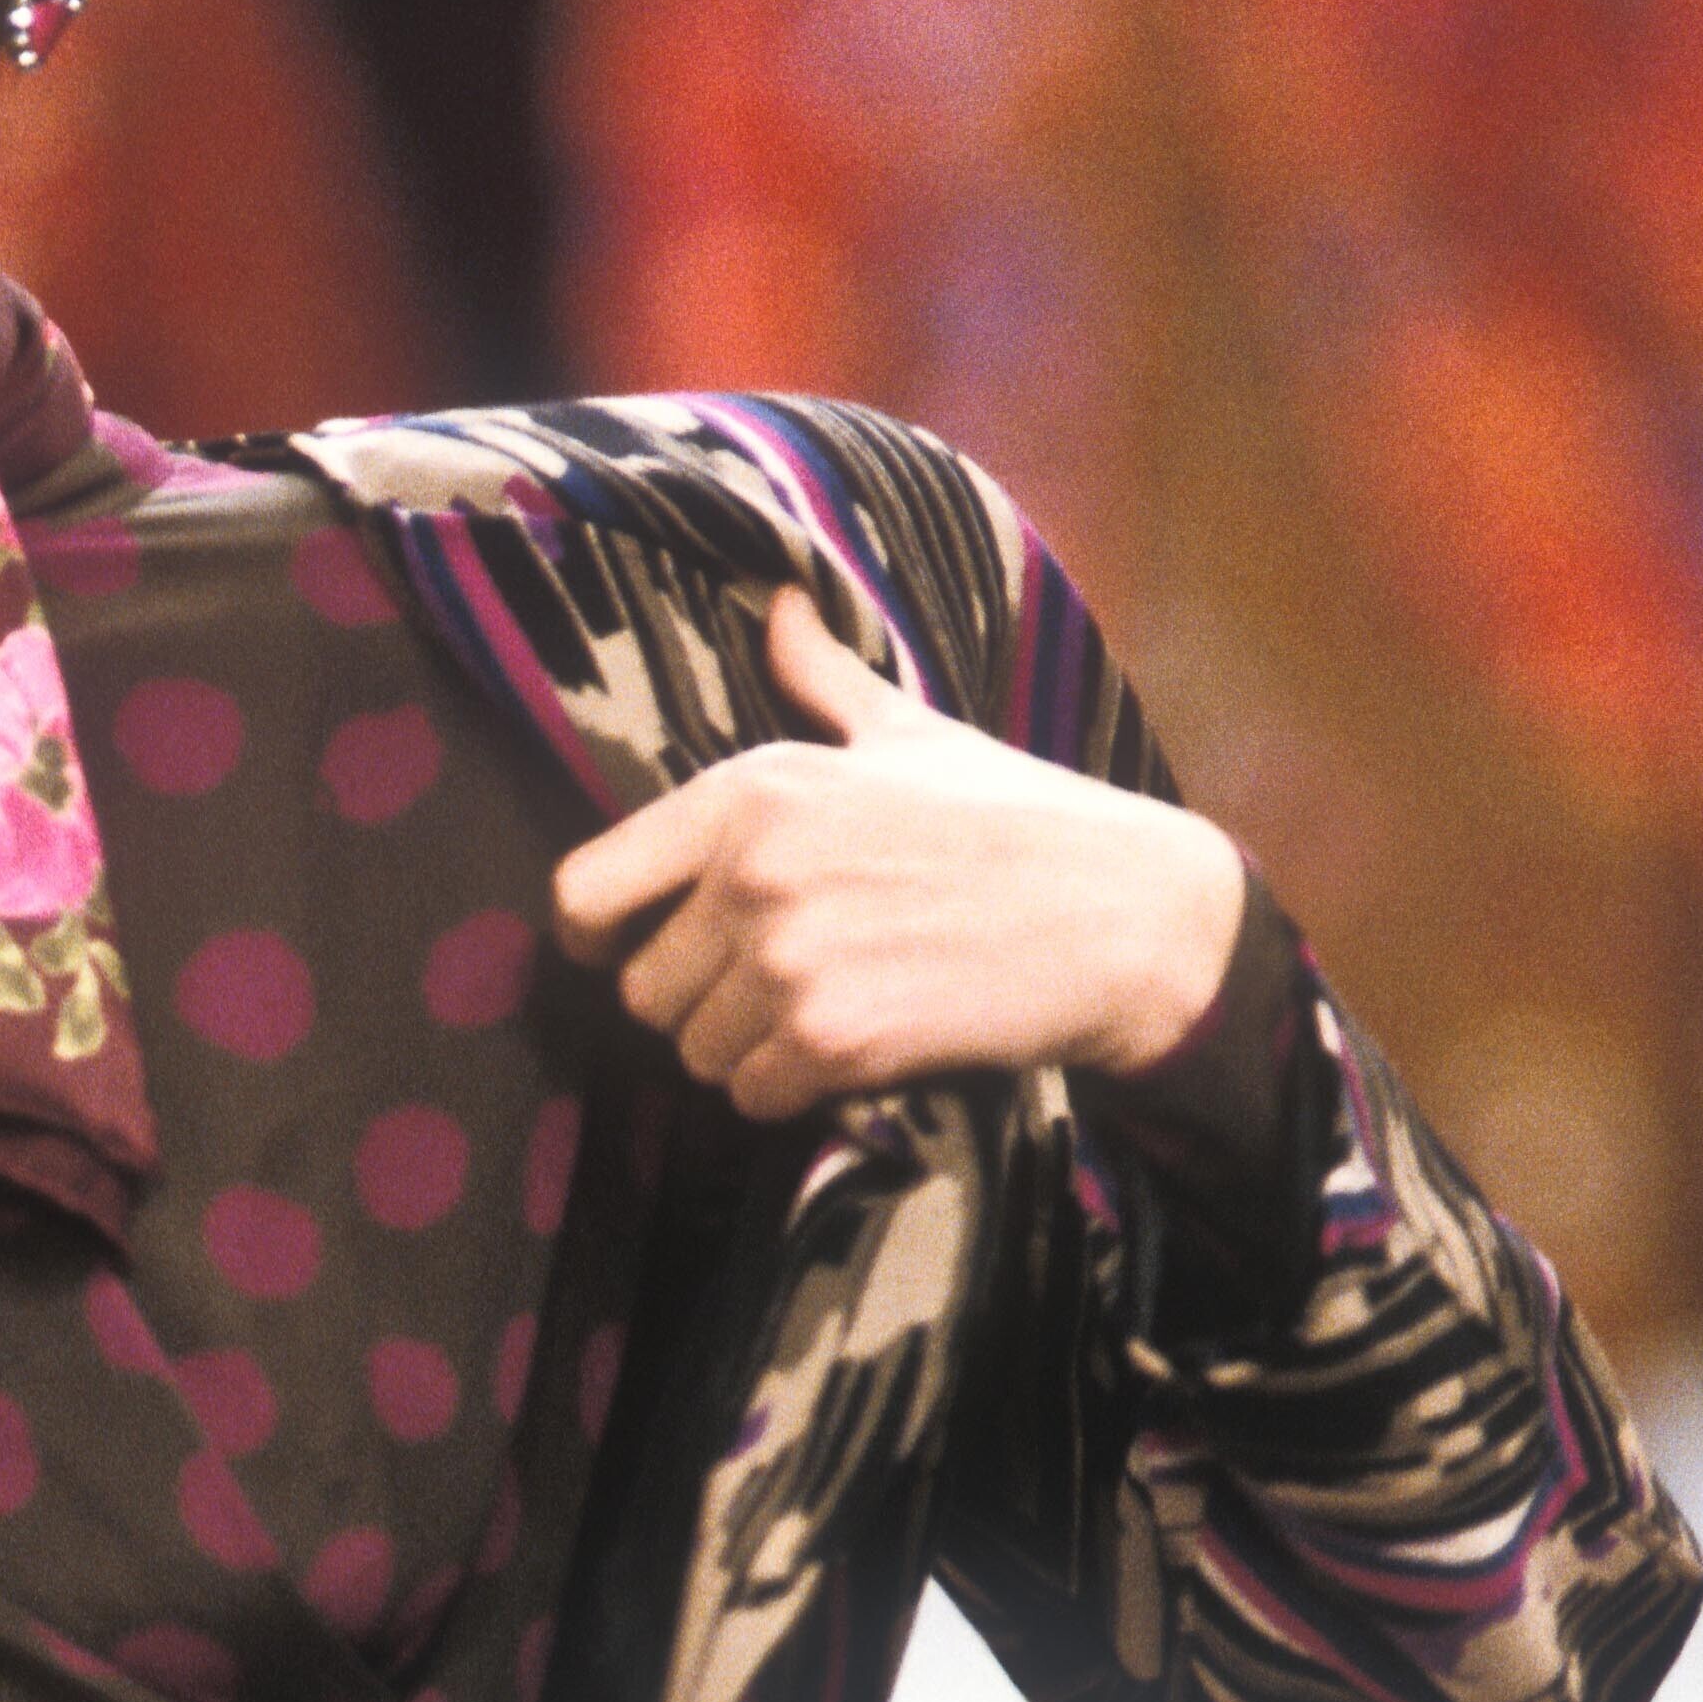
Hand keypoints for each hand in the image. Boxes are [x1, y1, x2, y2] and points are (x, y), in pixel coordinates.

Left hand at [549, 584, 1246, 1121]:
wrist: (1117, 914)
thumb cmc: (1015, 818)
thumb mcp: (909, 732)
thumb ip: (820, 681)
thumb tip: (780, 604)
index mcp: (749, 791)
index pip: (585, 891)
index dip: (599, 933)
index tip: (633, 945)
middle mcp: (751, 873)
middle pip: (641, 991)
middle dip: (698, 1001)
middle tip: (776, 984)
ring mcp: (786, 961)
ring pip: (695, 1051)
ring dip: (747, 1050)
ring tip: (826, 1008)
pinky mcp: (828, 1040)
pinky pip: (752, 1096)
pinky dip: (793, 1090)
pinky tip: (854, 1048)